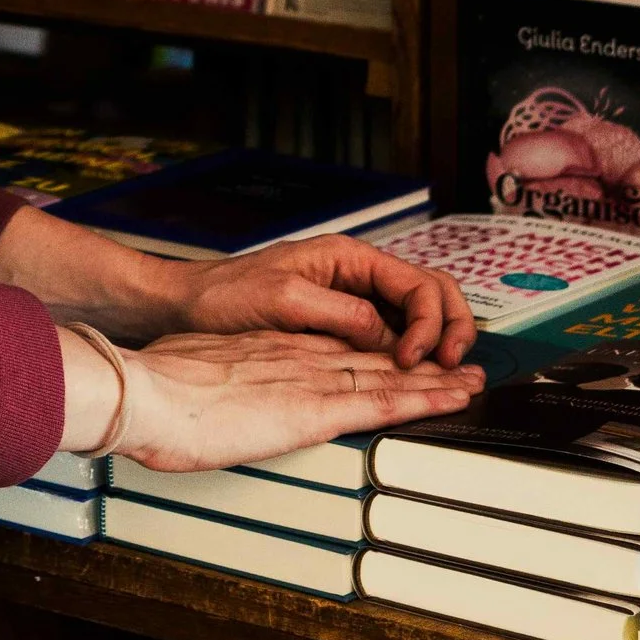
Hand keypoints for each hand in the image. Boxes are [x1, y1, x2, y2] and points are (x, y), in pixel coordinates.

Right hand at [83, 325, 482, 475]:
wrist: (146, 393)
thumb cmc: (153, 391)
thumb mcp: (189, 375)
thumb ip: (210, 383)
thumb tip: (200, 399)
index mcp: (267, 349)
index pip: (332, 349)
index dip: (369, 352)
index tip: (393, 358)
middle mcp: (298, 356)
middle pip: (372, 357)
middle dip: (416, 362)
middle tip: (454, 364)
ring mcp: (311, 379)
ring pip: (391, 375)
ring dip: (436, 378)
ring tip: (473, 380)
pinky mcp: (317, 408)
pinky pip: (386, 401)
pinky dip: (426, 398)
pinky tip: (454, 398)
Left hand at [168, 235, 478, 370]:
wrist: (185, 306)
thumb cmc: (223, 295)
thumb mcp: (284, 300)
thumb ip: (340, 313)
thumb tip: (388, 336)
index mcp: (349, 258)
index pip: (419, 284)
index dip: (429, 323)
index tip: (414, 358)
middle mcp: (356, 276)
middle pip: (431, 296)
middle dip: (451, 329)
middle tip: (454, 368)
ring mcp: (350, 301)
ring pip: (415, 319)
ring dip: (436, 345)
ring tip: (443, 378)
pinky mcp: (337, 327)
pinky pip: (386, 338)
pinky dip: (407, 357)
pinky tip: (411, 381)